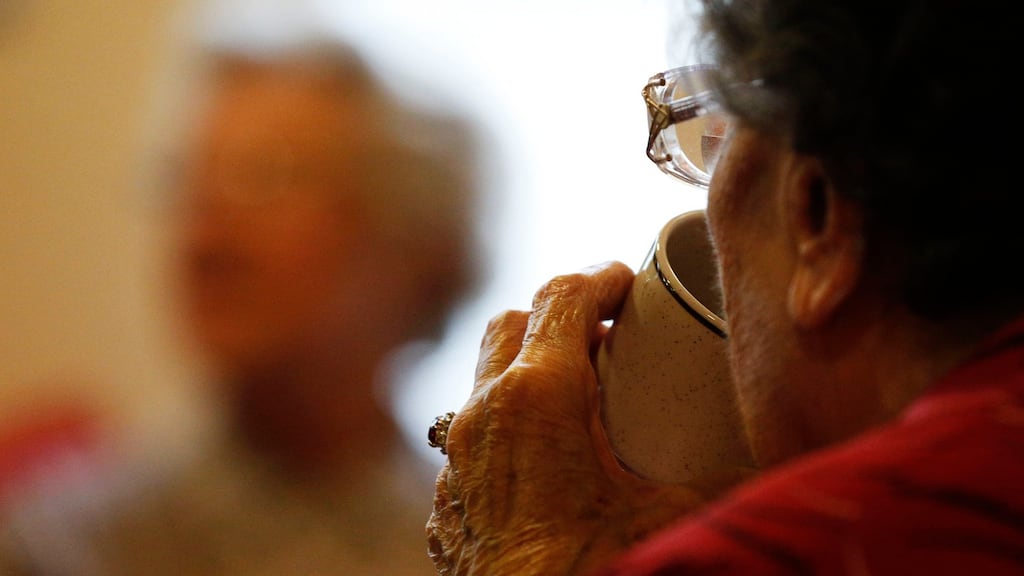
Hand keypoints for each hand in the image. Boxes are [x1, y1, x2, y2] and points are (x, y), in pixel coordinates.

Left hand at [426, 262, 718, 575]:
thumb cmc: (588, 571)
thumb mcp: (667, 515)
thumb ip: (717, 475)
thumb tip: (769, 458)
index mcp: (537, 395)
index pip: (563, 297)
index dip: (599, 278)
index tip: (625, 279)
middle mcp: (484, 411)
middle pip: (514, 321)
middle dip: (559, 314)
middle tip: (605, 333)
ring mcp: (457, 452)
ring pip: (486, 373)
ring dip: (528, 363)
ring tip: (576, 387)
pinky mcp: (448, 491)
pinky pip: (474, 426)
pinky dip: (507, 416)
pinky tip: (543, 450)